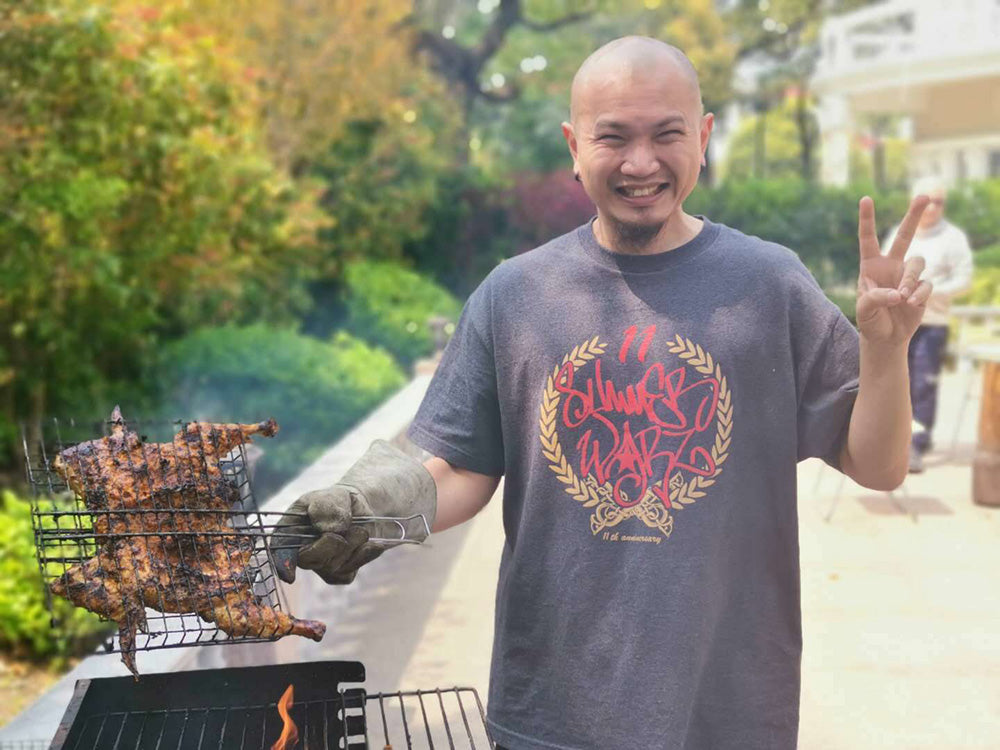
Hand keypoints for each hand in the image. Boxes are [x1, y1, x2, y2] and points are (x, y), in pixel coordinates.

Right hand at [272, 487, 381, 584]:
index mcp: (289, 533)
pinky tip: (366, 541)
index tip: (289, 575)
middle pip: (313, 560)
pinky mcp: (341, 573)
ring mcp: (322, 567)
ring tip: (357, 527)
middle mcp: (303, 554)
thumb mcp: (329, 496)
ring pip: (336, 565)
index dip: (283, 564)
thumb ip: (325, 508)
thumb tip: (330, 530)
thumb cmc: (336, 501)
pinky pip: (350, 572)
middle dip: (333, 542)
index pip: (280, 552)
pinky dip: (364, 554)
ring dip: (353, 542)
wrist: (360, 507)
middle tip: (345, 526)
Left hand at [856, 195, 932, 345]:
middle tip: (924, 195)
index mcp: (870, 266)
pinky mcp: (922, 287)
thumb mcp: (864, 310)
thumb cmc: (870, 320)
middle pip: (904, 236)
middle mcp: (891, 265)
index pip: (868, 239)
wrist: (885, 337)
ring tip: (902, 297)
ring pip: (918, 263)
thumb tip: (898, 293)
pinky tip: (911, 304)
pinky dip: (919, 293)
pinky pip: (926, 283)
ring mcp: (907, 275)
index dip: (867, 219)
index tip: (865, 199)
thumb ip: (876, 298)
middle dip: (914, 216)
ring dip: (910, 279)